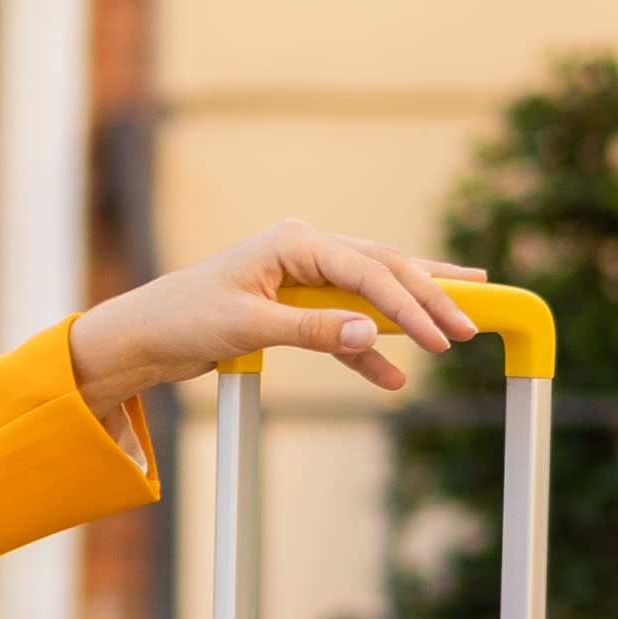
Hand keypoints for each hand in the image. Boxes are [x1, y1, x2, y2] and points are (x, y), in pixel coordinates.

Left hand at [67, 224, 488, 423]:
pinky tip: (392, 375)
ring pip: (372, 291)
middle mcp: (304, 249)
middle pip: (383, 270)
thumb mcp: (249, 327)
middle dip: (430, 298)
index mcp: (294, 242)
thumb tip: (370, 332)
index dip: (412, 303)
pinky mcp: (295, 304)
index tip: (444, 335)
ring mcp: (302, 275)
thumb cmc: (184, 318)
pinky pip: (345, 324)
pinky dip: (367, 348)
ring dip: (411, 312)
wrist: (144, 334)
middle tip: (473, 322)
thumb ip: (312, 329)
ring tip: (461, 320)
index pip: (370, 270)